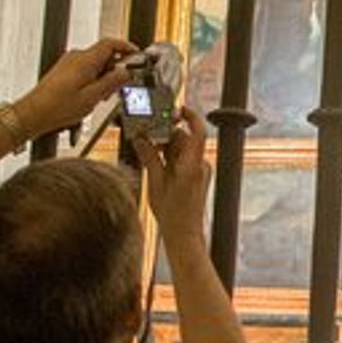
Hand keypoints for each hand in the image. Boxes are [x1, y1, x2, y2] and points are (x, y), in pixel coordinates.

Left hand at [13, 37, 133, 137]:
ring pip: (95, 63)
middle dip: (115, 69)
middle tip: (119, 86)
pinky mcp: (63, 71)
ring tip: (101, 97)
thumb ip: (112, 82)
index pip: (111, 43)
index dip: (127, 48)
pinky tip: (89, 97)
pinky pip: (84, 69)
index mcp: (85, 60)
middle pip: (104, 54)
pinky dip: (92, 80)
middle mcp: (76, 57)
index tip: (137, 56)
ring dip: (103, 77)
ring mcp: (68, 63)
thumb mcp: (92, 98)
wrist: (33, 114)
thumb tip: (126, 73)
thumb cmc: (56, 107)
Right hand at [133, 106, 211, 247]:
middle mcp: (199, 165)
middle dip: (165, 136)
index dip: (189, 116)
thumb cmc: (173, 214)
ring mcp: (200, 171)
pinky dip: (170, 158)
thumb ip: (150, 158)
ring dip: (166, 148)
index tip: (177, 108)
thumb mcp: (155, 183)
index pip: (196, 131)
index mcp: (191, 165)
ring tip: (148, 154)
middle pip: (184, 139)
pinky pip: (184, 159)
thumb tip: (141, 140)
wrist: (184, 233)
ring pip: (182, 149)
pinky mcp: (198, 176)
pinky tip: (157, 164)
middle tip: (146, 136)